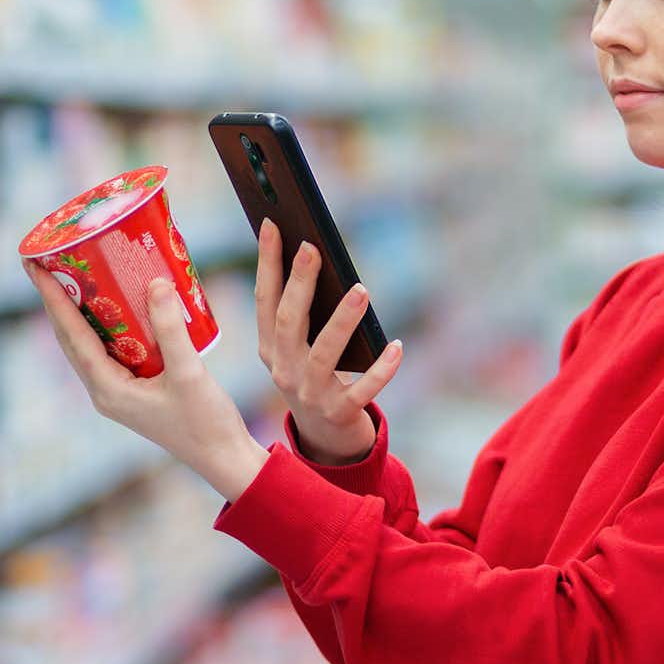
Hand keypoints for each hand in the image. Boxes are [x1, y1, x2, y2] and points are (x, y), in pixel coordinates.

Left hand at [25, 263, 270, 500]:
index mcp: (108, 390)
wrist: (223, 457)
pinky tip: (114, 304)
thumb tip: (155, 282)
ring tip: (71, 275)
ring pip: (87, 344)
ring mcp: (117, 391)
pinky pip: (109, 349)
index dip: (54, 299)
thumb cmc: (205, 422)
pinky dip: (103, 324)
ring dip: (76, 311)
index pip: (72, 336)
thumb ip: (171, 329)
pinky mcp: (133, 389)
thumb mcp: (189, 373)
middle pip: (71, 338)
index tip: (36, 266)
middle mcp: (104, 391)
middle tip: (44, 261)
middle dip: (56, 300)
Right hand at [254, 218, 403, 464]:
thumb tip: (316, 258)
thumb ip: (304, 313)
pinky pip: (362, 390)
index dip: (267, 263)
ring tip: (361, 290)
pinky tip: (398, 347)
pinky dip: (381, 370)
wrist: (325, 439)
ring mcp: (310, 394)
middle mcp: (284, 370)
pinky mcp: (339, 413)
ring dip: (342, 321)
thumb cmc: (316, 376)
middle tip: (312, 247)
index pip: (265, 300)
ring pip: (325, 353)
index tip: (272, 225)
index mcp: (270, 348)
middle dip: (299, 283)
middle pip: (289, 322)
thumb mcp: (300, 348)